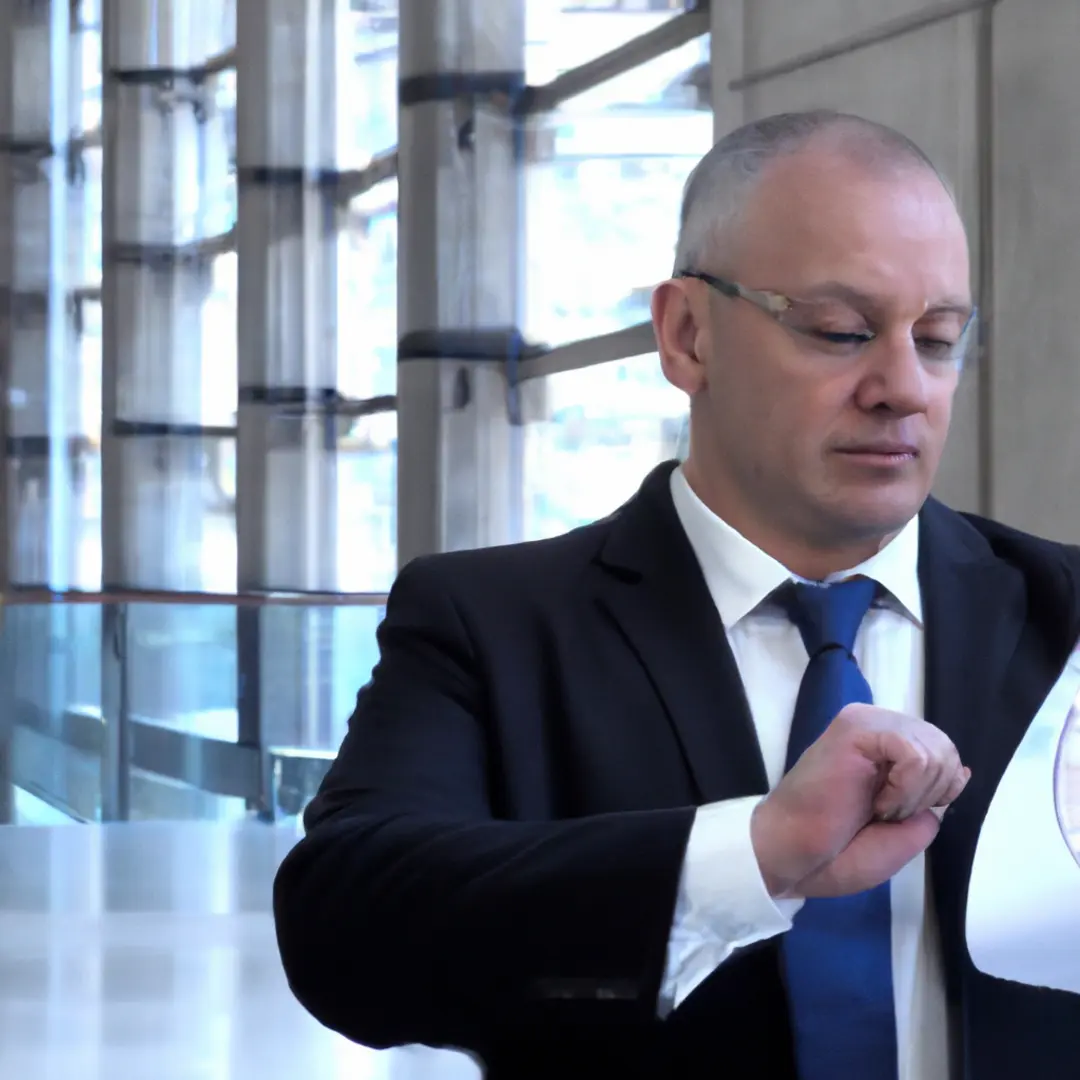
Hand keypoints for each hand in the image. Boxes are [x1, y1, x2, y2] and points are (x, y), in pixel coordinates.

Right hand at [750, 702, 970, 898]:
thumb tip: (962, 771)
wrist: (790, 857)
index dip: (938, 792)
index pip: (945, 753)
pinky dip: (904, 790)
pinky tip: (875, 802)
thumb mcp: (905, 831)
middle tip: (883, 814)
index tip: (895, 814)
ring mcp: (865, 723)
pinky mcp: (854, 730)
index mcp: (888, 746)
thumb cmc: (836, 851)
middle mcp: (878, 726)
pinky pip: (915, 754)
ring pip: (936, 751)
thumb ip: (935, 800)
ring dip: (912, 797)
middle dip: (928, 795)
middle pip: (946, 749)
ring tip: (874, 809)